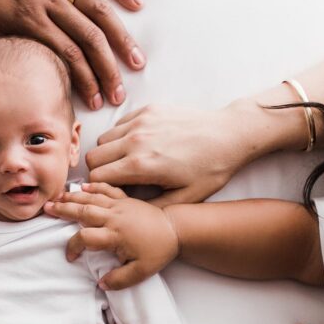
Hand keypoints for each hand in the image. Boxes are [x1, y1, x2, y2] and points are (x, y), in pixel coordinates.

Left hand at [0, 0, 144, 109]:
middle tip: (119, 94)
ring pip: (98, 8)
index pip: (66, 54)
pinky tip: (137, 4)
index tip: (95, 102)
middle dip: (107, 69)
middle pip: (89, 37)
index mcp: (25, 17)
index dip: (84, 80)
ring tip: (137, 61)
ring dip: (120, 37)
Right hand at [44, 182, 178, 288]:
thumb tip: (101, 284)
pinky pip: (107, 189)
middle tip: (46, 208)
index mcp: (116, 235)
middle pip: (83, 212)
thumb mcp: (142, 272)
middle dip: (63, 210)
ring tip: (57, 196)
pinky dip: (94, 187)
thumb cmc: (159, 250)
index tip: (70, 256)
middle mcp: (114, 217)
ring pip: (91, 198)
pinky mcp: (125, 199)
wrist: (176, 229)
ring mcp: (119, 205)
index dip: (73, 246)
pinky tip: (83, 186)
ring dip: (72, 197)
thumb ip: (120, 280)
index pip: (86, 238)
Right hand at [85, 103, 249, 199]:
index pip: (96, 177)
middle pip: (93, 157)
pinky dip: (121, 136)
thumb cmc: (211, 168)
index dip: (101, 189)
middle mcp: (135, 140)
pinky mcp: (148, 110)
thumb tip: (128, 214)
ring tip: (127, 162)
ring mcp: (141, 121)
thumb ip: (152, 208)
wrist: (230, 135)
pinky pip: (119, 124)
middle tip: (117, 179)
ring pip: (103, 139)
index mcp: (141, 165)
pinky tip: (139, 145)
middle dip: (100, 171)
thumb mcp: (185, 199)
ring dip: (109, 153)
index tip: (113, 193)